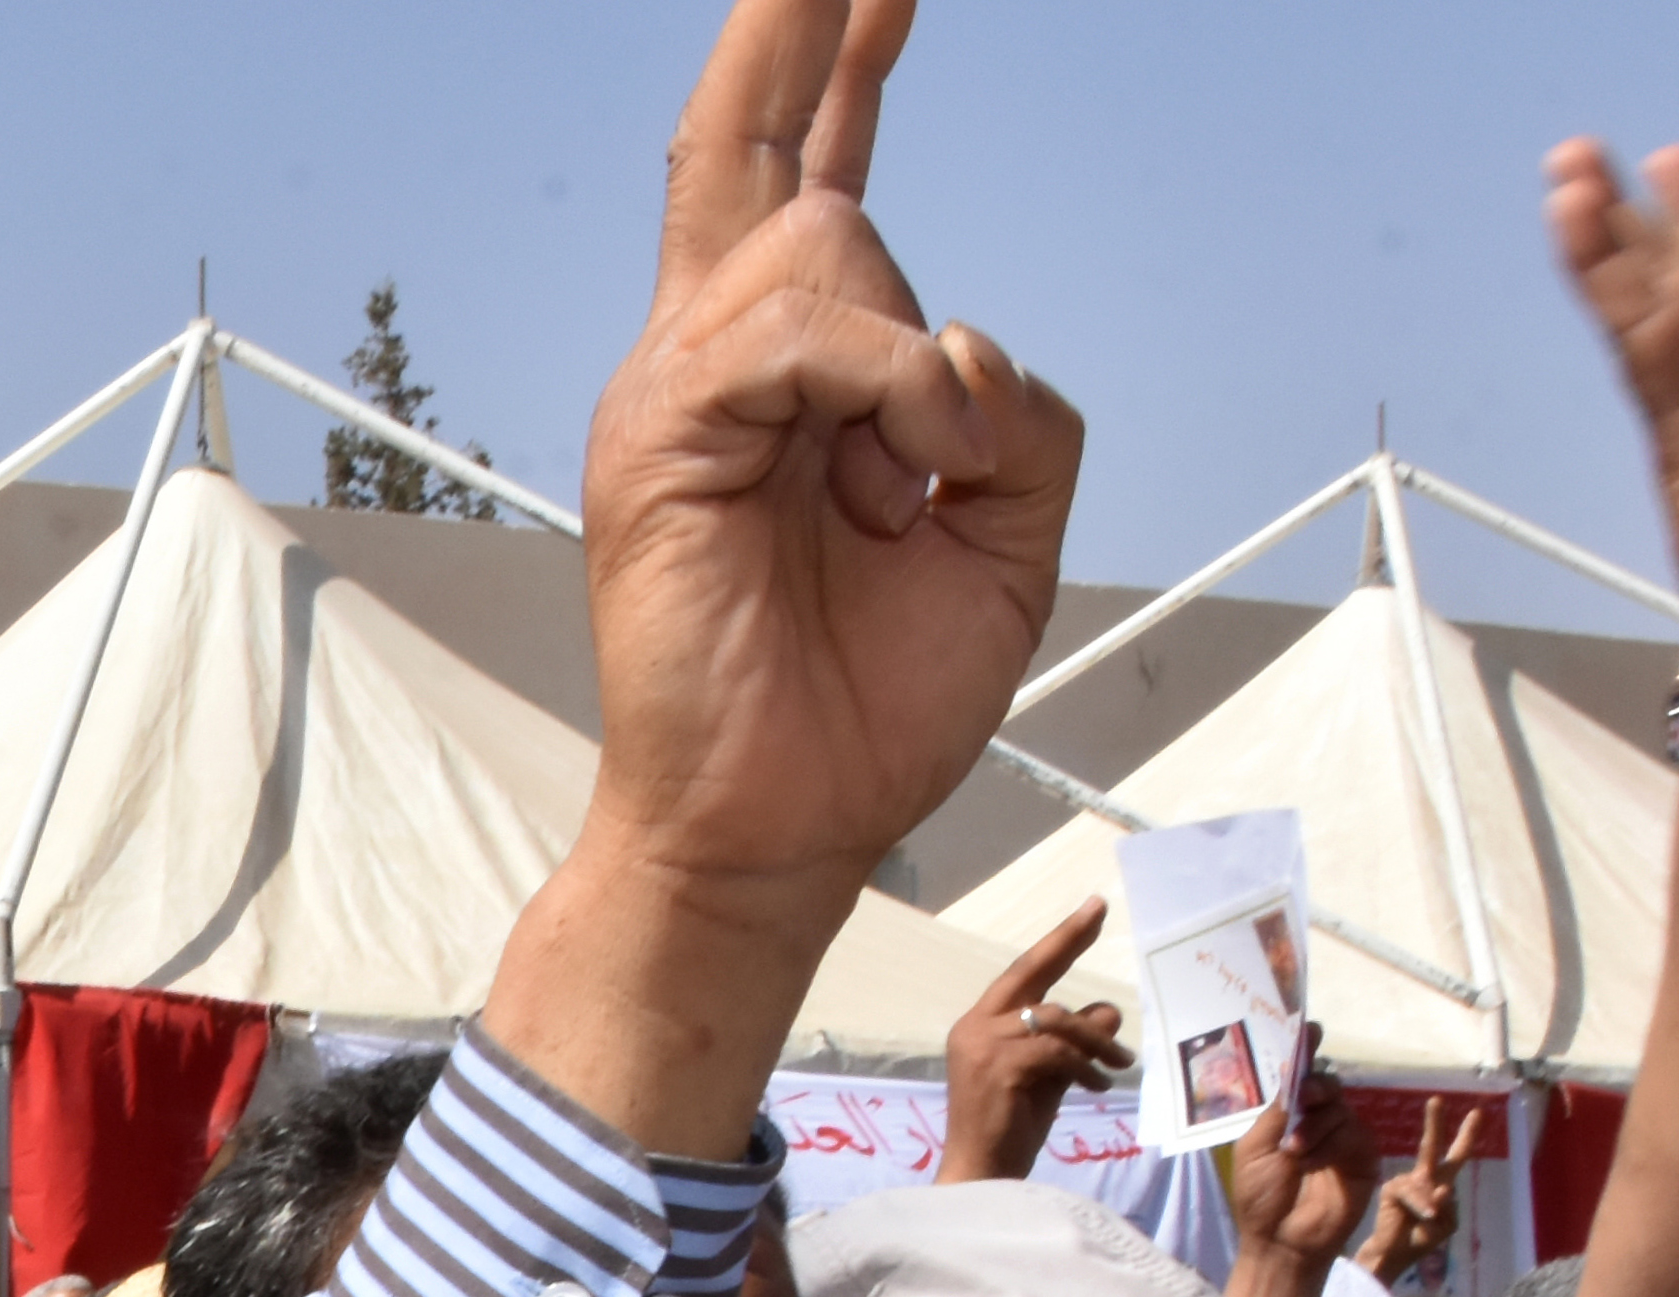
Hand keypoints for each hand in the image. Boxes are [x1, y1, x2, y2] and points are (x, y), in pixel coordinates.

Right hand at [575, 0, 1083, 925]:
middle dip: (797, 21)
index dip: (843, 68)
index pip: (818, 180)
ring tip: (912, 491)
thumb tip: (958, 343)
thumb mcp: (1009, 545)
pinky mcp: (660, 434)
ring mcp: (678, 389)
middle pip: (751, 139)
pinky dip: (888, 396)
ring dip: (913, 366)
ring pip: (825, 237)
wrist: (777, 832)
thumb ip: (1018, 422)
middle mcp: (721, 360)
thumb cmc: (868, 708)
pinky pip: (805, 334)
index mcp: (796, 378)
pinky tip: (897, 483)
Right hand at [938, 901, 1125, 1182]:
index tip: (1092, 909)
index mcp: (978, 1025)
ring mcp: (981, 1045)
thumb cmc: (1010, 1133)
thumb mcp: (1050, 1078)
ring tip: (1117, 1067)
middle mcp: (974, 1026)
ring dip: (1094, 1041)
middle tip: (1100, 915)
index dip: (1059, 941)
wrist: (981, 1178)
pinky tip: (1096, 1085)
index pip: (1023, 973)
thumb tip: (1109, 1011)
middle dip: (1069, 944)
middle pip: (1032, 974)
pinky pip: (1056, 1051)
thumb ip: (1073, 1044)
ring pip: (1054, 1018)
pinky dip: (1083, 1065)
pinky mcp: (998, 1068)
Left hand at [1226, 1057, 1383, 1266]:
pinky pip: (1352, 1133)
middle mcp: (1320, 1121)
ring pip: (1339, 1108)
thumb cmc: (1260, 1198)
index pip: (1302, 1077)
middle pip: (1327, 1085)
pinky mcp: (1363, 1156)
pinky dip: (1330, 1144)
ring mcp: (1344, 1137)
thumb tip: (1292, 1072)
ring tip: (1294, 1154)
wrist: (1279, 1240)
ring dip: (1315, 1127)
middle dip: (1316, 1087)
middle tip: (1306, 1096)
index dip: (1307, 1051)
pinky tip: (1311, 1163)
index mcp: (1290, 1116)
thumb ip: (1276, 1110)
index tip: (1310, 1028)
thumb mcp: (1255, 1148)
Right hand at [1361, 1096, 1467, 1277]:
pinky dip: (1419, 1205)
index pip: (1456, 1156)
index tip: (1477, 1112)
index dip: (1467, 1135)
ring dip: (1429, 1204)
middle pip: (1431, 1147)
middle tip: (1437, 1099)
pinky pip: (1411, 1193)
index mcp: (1441, 1184)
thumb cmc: (1419, 1241)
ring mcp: (1406, 1183)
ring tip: (1427, 1220)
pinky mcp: (1391, 1189)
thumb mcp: (1445, 1225)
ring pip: (1425, 1183)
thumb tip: (1439, 1190)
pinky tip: (1420, 1217)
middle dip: (1435, 1123)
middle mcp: (1424, 1178)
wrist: (1392, 1256)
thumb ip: (1447, 1207)